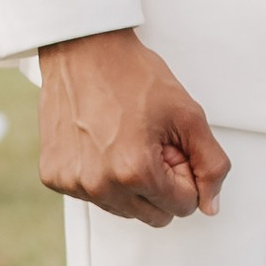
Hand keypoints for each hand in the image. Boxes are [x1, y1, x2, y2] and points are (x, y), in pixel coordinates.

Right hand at [39, 27, 229, 225]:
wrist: (84, 49)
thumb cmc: (132, 75)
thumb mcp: (188, 115)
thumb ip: (211, 164)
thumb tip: (211, 204)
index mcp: (135, 172)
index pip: (183, 206)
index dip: (185, 173)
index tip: (172, 144)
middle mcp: (99, 185)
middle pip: (153, 216)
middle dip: (161, 184)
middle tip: (152, 143)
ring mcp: (73, 183)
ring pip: (124, 209)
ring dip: (132, 183)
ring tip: (125, 140)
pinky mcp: (54, 177)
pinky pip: (93, 195)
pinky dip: (103, 176)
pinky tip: (101, 141)